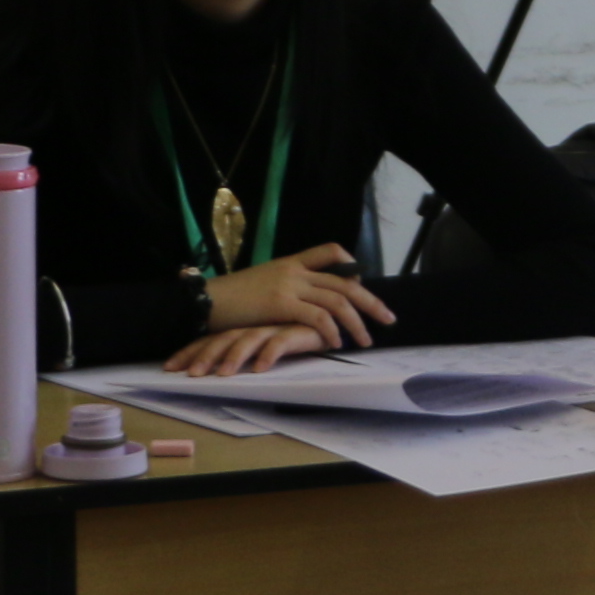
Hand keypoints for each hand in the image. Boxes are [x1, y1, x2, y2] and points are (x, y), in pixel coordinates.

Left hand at [163, 320, 331, 376]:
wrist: (331, 316)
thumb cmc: (296, 329)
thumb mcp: (266, 337)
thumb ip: (246, 346)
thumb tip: (216, 365)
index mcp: (244, 326)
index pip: (211, 337)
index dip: (190, 350)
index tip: (170, 367)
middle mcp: (255, 324)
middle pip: (224, 338)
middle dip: (204, 356)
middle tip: (191, 376)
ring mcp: (275, 326)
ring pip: (249, 339)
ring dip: (234, 357)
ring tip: (223, 376)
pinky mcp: (298, 329)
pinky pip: (281, 342)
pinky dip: (269, 354)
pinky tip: (260, 369)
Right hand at [204, 245, 388, 348]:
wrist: (206, 300)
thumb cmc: (231, 298)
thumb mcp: (263, 282)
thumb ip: (288, 285)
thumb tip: (307, 299)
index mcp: (291, 262)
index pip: (330, 251)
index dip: (351, 266)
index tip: (362, 282)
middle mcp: (295, 271)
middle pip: (345, 281)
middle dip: (371, 301)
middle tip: (388, 319)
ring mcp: (290, 286)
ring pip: (337, 300)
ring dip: (357, 322)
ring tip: (365, 340)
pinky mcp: (281, 304)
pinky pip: (317, 317)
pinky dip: (332, 330)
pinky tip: (337, 343)